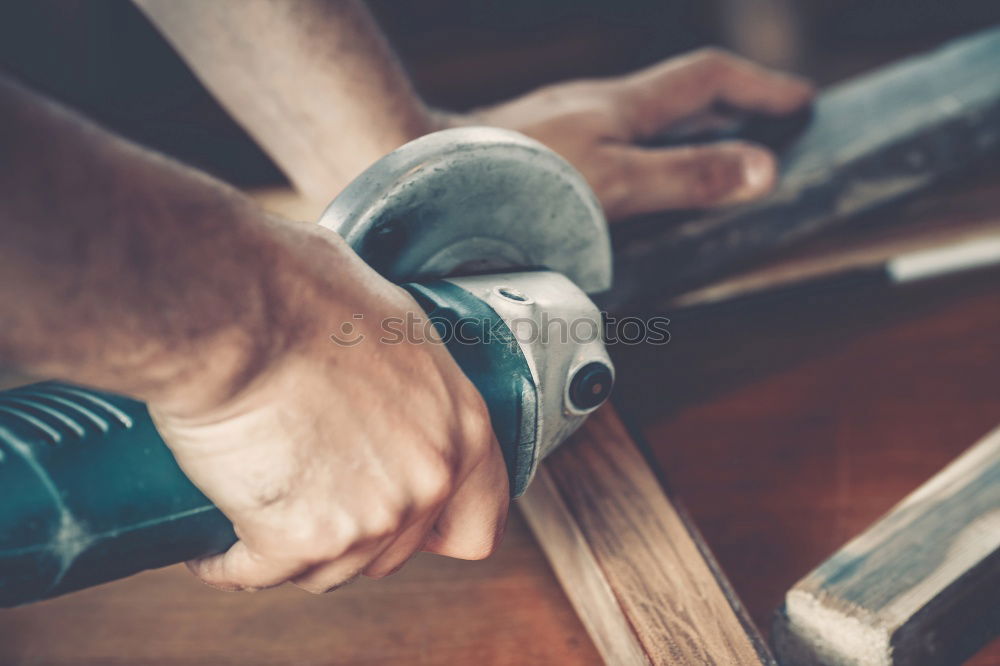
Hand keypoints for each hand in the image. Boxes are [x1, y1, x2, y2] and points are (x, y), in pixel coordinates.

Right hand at [149, 220, 508, 591]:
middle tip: (314, 500)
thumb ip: (408, 373)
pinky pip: (258, 574)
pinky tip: (211, 545)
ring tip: (258, 516)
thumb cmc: (297, 292)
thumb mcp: (389, 318)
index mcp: (461, 426)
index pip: (478, 519)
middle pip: (396, 551)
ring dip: (294, 553)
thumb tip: (382, 371)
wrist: (233, 311)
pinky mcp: (299, 541)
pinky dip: (228, 563)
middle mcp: (428, 478)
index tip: (408, 526)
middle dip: (354, 534)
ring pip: (329, 570)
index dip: (438, 528)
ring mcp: (369, 518)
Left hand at [452, 48, 813, 219]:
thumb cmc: (515, 181)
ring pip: (642, 123)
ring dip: (686, 135)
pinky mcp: (539, 153)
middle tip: (770, 131)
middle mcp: (594, 106)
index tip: (803, 103)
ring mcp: (565, 126)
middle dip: (731, 109)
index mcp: (622, 105)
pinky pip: (610, 147)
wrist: (425, 177)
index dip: (761, 89)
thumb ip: (687, 177)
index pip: (709, 78)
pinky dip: (643, 159)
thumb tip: (763, 168)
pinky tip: (634, 193)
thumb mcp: (616, 183)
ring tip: (714, 164)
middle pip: (679, 96)